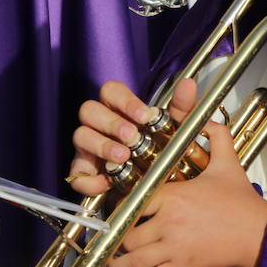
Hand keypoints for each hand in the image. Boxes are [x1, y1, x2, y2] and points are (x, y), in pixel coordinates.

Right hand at [68, 79, 196, 196]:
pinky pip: (77, 174)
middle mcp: (99, 123)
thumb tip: (189, 84)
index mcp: (117, 107)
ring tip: (123, 157)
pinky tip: (108, 182)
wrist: (158, 181)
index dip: (125, 101)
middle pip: (89, 110)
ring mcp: (88, 146)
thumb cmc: (161, 147)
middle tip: (132, 137)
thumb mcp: (175, 127)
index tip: (145, 116)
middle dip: (111, 123)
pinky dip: (90, 180)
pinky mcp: (84, 172)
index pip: (111, 90)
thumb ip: (182, 106)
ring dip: (101, 146)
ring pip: (81, 135)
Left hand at [107, 91, 266, 266]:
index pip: (132, 203)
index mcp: (173, 195)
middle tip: (110, 239)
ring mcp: (174, 248)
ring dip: (119, 264)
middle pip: (127, 235)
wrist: (259, 233)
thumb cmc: (240, 200)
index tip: (115, 212)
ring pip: (134, 260)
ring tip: (112, 263)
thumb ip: (215, 135)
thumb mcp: (228, 162)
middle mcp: (168, 222)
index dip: (119, 209)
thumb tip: (206, 117)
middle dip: (116, 239)